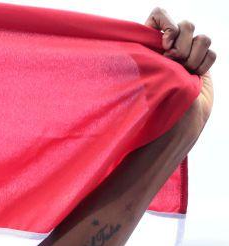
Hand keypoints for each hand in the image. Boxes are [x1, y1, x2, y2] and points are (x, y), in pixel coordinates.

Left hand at [145, 8, 214, 140]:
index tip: (165, 44)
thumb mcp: (142, 75)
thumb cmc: (150, 105)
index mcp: (148, 45)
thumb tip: (162, 37)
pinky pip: (212, 52)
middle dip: (182, 46)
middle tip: (173, 64)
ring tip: (184, 73)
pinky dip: (204, 65)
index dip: (166, 24)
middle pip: (186, 25)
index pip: (159, 14)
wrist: (173, 124)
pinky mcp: (201, 64)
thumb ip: (148, 52)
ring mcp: (186, 55)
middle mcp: (168, 47)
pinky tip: (194, 77)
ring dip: (194, 57)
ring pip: (202, 38)